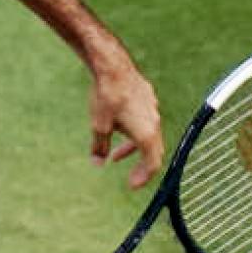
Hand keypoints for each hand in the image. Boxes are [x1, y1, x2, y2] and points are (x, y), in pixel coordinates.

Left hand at [88, 57, 163, 188]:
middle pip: (153, 150)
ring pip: (148, 134)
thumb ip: (99, 146)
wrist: (112, 67)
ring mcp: (153, 109)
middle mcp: (154, 122)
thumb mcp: (99, 126)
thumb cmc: (106, 98)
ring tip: (115, 154)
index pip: (153, 163)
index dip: (144, 177)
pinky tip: (119, 127)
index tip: (132, 185)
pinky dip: (135, 131)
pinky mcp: (148, 97)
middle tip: (130, 176)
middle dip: (140, 165)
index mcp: (146, 133)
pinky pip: (146, 120)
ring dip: (133, 147)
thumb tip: (97, 162)